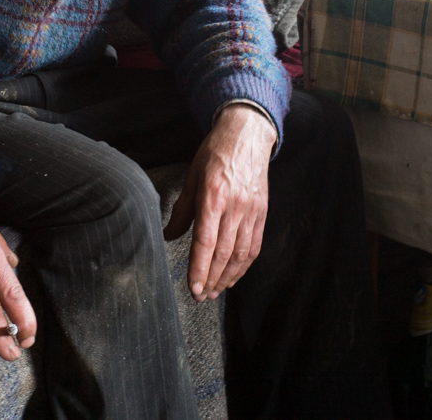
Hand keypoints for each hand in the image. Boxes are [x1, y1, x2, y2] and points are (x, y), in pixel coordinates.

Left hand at [163, 104, 275, 301]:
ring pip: (241, 254)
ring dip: (228, 277)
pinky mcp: (262, 212)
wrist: (246, 135)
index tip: (193, 288)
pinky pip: (254, 245)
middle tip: (201, 297)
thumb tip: (169, 235)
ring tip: (215, 292)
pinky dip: (244, 265)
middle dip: (212, 280)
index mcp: (213, 196)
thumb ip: (182, 209)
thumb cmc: (214, 153)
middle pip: (224, 253)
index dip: (199, 269)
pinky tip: (234, 275)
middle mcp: (234, 207)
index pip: (205, 242)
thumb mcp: (191, 176)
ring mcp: (251, 211)